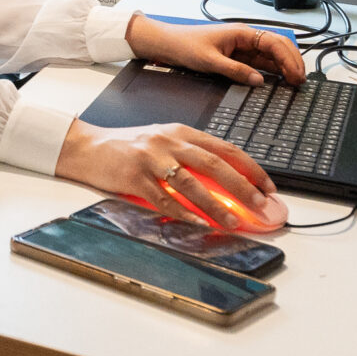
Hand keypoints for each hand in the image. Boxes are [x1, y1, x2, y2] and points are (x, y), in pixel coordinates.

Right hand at [55, 121, 284, 230]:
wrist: (88, 147)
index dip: (251, 168)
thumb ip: (191, 155)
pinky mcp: (134, 177)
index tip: (268, 187)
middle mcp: (169, 141)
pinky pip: (164, 198)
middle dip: (243, 187)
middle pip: (214, 164)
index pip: (225, 149)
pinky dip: (182, 212)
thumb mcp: (164, 141)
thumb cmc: (128, 147)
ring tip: (233, 222)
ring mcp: (151, 159)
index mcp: (181, 132)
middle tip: (261, 205)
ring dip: (215, 205)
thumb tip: (227, 183)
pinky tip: (197, 223)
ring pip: (191, 183)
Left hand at [125, 16, 306, 86]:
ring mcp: (242, 47)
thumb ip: (235, 71)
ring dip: (284, 67)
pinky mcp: (236, 56)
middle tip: (301, 81)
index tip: (296, 75)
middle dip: (292, 62)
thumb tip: (259, 81)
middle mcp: (245, 38)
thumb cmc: (184, 45)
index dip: (288, 59)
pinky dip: (271, 71)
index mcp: (241, 32)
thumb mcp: (210, 61)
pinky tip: (278, 81)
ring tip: (295, 82)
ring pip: (271, 55)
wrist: (166, 44)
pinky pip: (259, 63)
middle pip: (278, 47)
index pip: (274, 43)